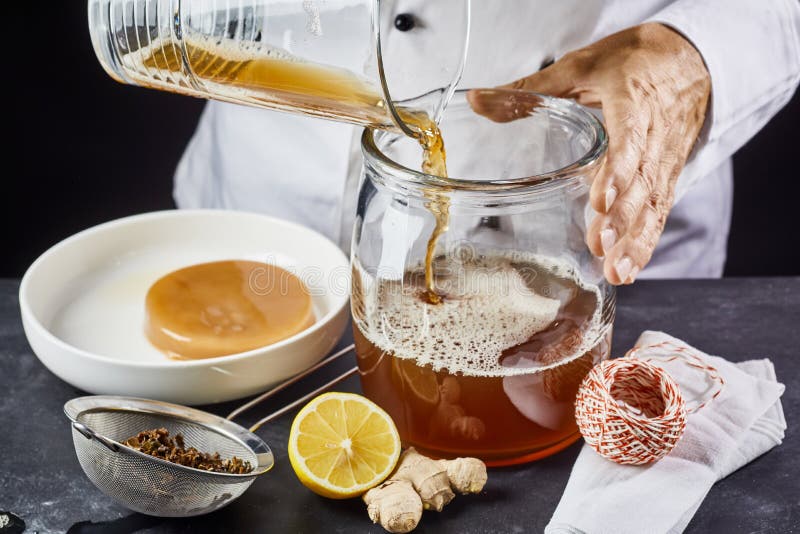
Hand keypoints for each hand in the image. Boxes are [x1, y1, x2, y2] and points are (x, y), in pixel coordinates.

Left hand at [468, 23, 710, 284]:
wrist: (690, 58)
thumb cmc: (631, 62)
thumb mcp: (580, 66)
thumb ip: (530, 90)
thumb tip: (476, 101)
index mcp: (633, 102)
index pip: (629, 140)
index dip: (617, 172)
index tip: (600, 201)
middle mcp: (655, 135)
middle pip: (642, 181)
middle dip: (623, 219)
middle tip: (600, 248)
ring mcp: (665, 159)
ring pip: (654, 202)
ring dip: (636, 240)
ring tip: (616, 272)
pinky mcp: (669, 176)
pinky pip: (661, 211)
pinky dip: (647, 242)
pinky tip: (630, 269)